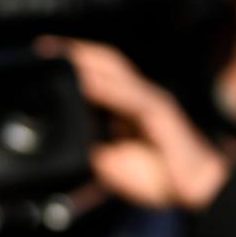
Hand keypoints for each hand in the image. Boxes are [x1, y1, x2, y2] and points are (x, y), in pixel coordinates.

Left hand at [46, 38, 229, 211]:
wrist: (195, 189)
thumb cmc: (158, 176)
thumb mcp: (110, 167)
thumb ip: (88, 156)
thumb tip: (65, 159)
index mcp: (122, 106)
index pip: (94, 75)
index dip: (70, 63)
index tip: (40, 56)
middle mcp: (135, 97)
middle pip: (104, 64)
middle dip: (75, 52)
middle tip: (44, 46)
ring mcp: (149, 102)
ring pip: (117, 73)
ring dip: (89, 63)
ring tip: (63, 55)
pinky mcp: (161, 114)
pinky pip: (134, 98)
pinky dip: (111, 91)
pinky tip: (91, 86)